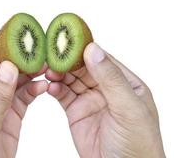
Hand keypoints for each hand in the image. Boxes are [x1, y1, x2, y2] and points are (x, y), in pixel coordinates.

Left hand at [0, 39, 47, 157]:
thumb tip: (9, 67)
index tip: (16, 31)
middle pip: (2, 70)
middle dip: (20, 58)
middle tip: (38, 48)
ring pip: (15, 83)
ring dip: (30, 73)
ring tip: (46, 65)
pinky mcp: (9, 118)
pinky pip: (23, 98)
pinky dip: (34, 90)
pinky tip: (44, 86)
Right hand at [46, 43, 164, 157]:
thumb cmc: (137, 145)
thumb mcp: (128, 108)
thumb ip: (111, 78)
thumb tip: (93, 49)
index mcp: (124, 83)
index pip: (102, 59)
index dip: (84, 49)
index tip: (67, 41)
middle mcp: (106, 88)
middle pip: (83, 67)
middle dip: (67, 61)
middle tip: (51, 56)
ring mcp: (90, 99)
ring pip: (71, 79)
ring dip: (58, 73)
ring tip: (48, 71)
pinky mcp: (76, 111)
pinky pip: (63, 95)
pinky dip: (55, 89)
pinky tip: (50, 87)